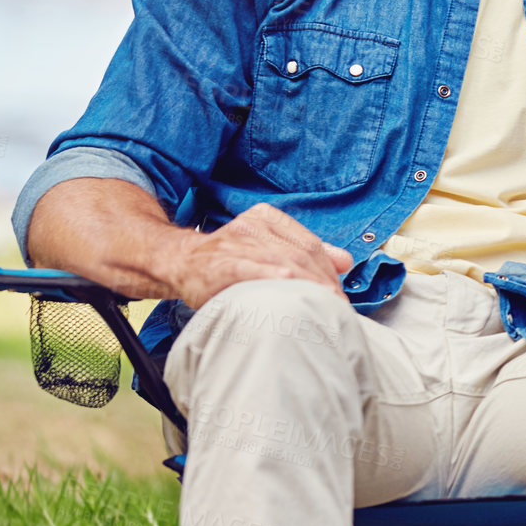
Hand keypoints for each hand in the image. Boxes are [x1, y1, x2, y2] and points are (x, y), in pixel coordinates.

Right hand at [166, 202, 352, 308]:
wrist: (180, 261)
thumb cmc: (227, 259)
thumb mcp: (266, 246)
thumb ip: (305, 251)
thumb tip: (345, 261)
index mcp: (268, 218)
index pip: (309, 244)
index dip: (328, 271)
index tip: (339, 293)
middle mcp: (253, 226)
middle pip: (300, 254)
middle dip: (322, 282)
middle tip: (336, 307)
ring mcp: (236, 243)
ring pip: (281, 261)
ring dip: (306, 284)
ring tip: (323, 305)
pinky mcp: (221, 262)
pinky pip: (249, 268)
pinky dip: (270, 275)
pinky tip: (286, 283)